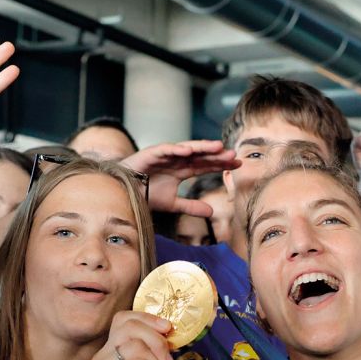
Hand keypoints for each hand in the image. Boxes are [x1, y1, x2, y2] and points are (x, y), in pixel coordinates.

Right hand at [120, 140, 237, 215]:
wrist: (123, 192)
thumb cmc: (145, 194)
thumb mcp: (173, 203)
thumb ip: (191, 206)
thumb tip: (212, 212)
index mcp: (182, 170)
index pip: (205, 166)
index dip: (221, 165)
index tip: (237, 164)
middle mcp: (176, 160)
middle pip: (200, 156)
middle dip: (216, 155)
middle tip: (234, 155)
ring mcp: (165, 155)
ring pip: (187, 149)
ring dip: (202, 147)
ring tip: (217, 147)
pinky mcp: (151, 154)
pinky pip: (166, 150)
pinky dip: (177, 149)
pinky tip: (189, 150)